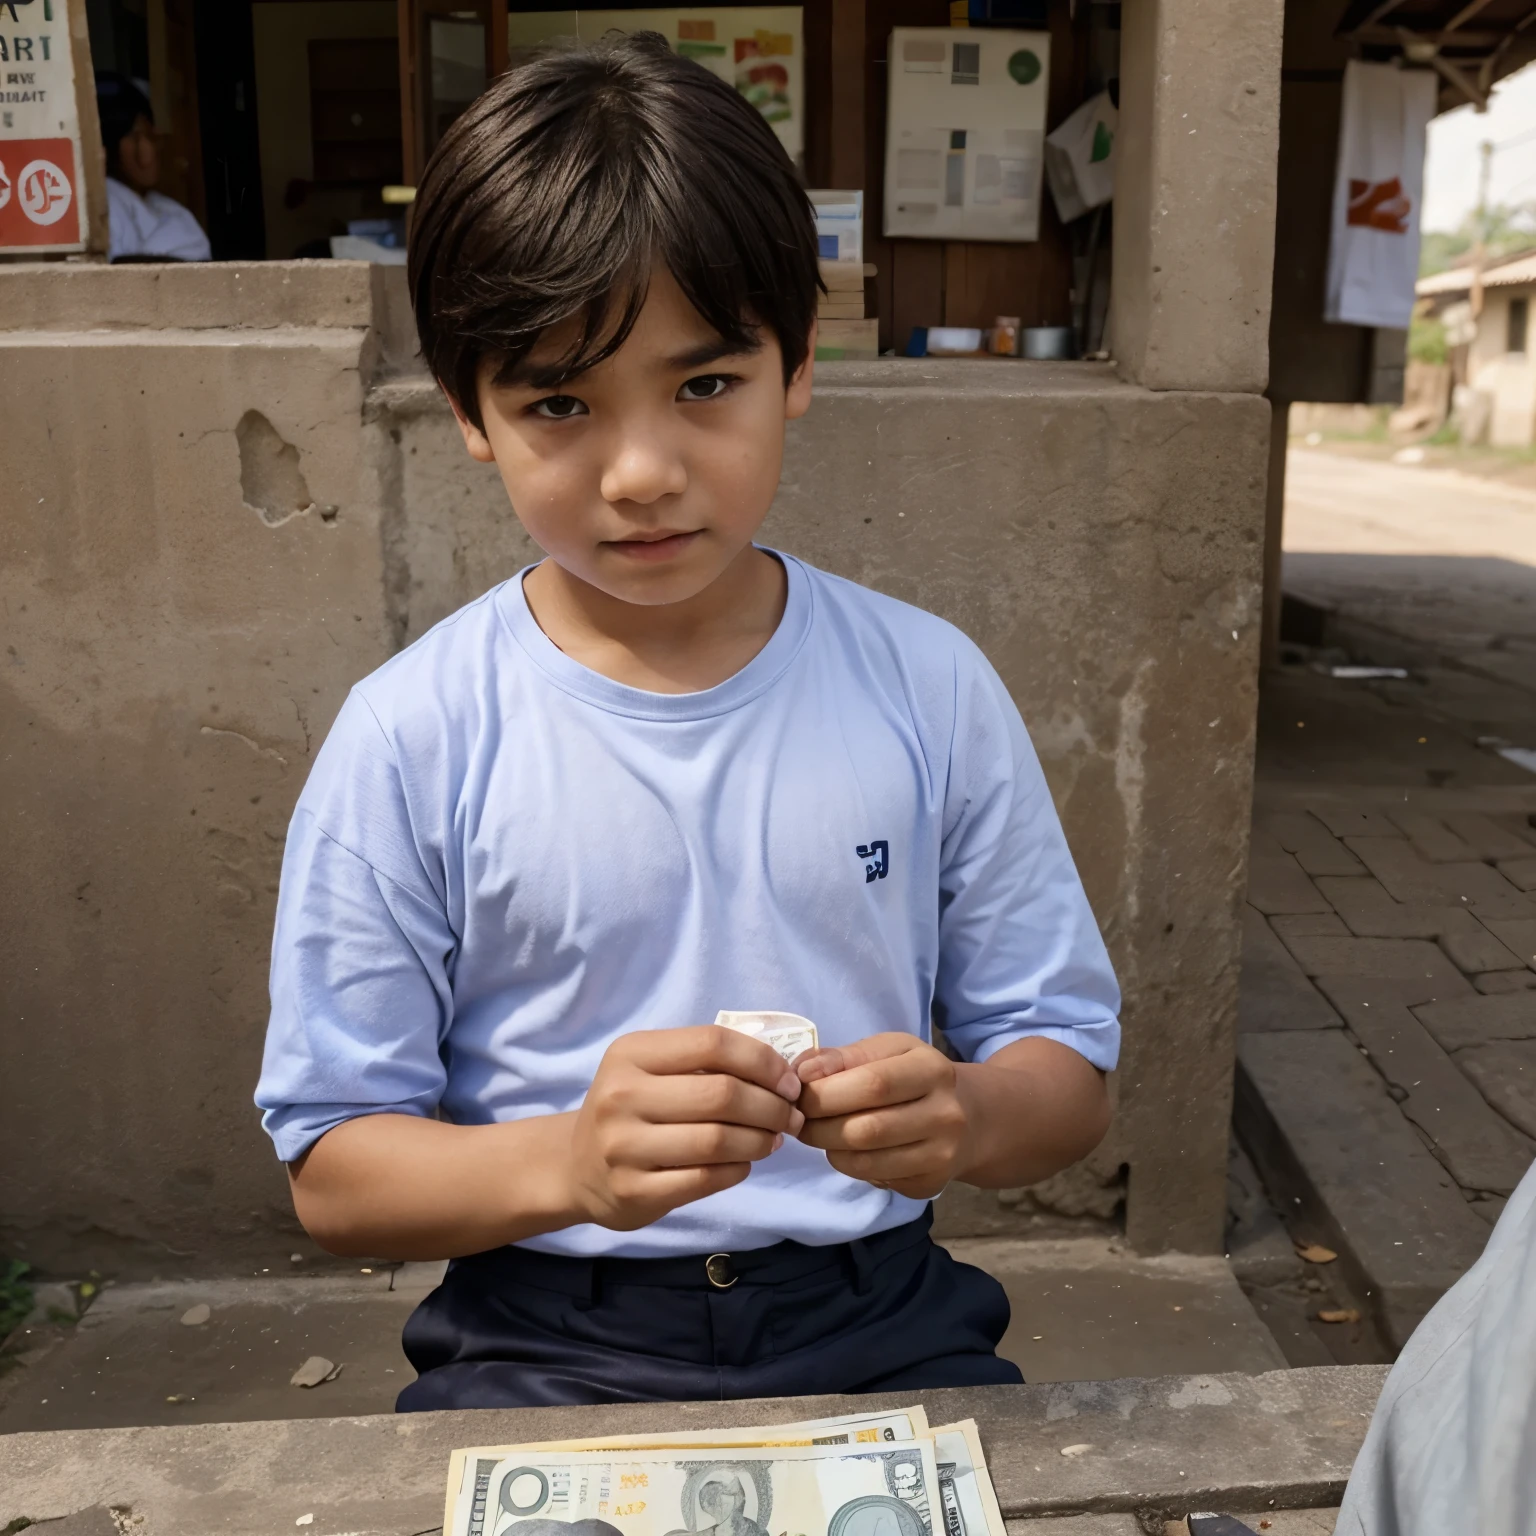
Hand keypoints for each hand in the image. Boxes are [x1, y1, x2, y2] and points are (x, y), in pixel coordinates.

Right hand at [566, 1026, 804, 1230]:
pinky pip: (705, 1178)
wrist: (576, 1166)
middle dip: (771, 1105)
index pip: (712, 1043)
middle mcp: (621, 1096)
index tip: (788, 1081)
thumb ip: (705, 1062)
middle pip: (721, 1094)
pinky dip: (738, 1169)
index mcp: (631, 1054)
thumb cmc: (630, 1108)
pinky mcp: (633, 1191)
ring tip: (773, 1139)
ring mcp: (623, 1147)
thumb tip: (780, 1074)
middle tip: (790, 1115)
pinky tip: (744, 1163)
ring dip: (760, 1140)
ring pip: (717, 1140)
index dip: (762, 1060)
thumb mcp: (651, 1069)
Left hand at [793, 1034, 972, 1199]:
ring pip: (867, 1160)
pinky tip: (845, 1149)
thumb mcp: (887, 1051)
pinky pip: (874, 1179)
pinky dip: (848, 1165)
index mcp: (932, 1069)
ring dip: (827, 1148)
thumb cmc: (913, 1077)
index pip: (873, 1084)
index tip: (799, 1093)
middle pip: (867, 1128)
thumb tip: (802, 1072)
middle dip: (819, 1126)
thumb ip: (843, 1057)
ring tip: (816, 1133)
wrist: (969, 1117)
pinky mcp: (930, 1184)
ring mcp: (941, 1154)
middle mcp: (945, 1113)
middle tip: (799, 1119)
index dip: (826, 1092)